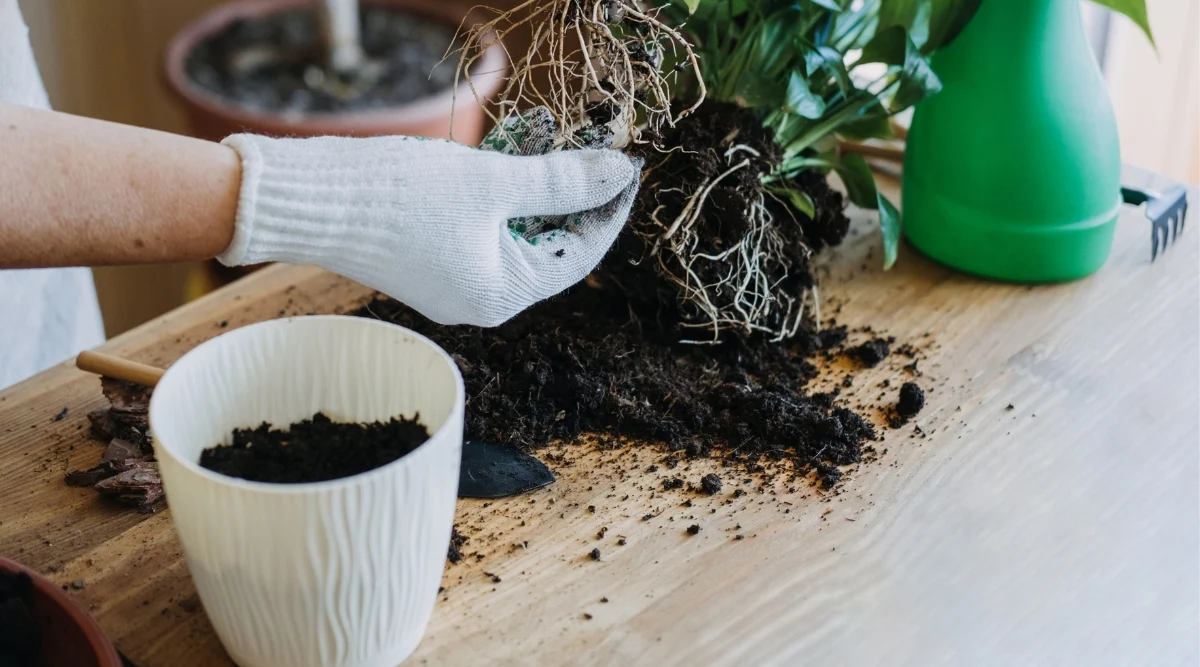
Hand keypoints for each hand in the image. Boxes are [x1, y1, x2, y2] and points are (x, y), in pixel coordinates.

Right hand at [218, 111, 640, 326]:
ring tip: (547, 149)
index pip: (579, 254)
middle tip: (589, 151)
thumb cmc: (401, 196)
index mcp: (502, 295)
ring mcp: (452, 287)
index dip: (606, 207)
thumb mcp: (493, 181)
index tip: (626, 167)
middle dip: (570, 199)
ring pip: (515, 239)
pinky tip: (505, 166)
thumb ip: (560, 181)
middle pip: (549, 248)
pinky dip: (501, 204)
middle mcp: (480, 302)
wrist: (310, 201)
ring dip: (535, 196)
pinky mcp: (428, 267)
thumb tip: (620, 173)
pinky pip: (483, 236)